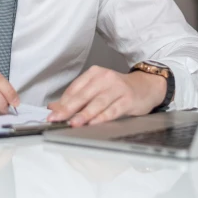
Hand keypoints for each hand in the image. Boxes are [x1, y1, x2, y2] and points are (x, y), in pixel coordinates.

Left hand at [47, 66, 166, 126]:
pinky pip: (112, 109)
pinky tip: (93, 123)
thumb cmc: (118, 89)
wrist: (145, 86)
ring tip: (73, 123)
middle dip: (68, 109)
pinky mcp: (128, 99)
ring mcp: (117, 88)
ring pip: (97, 103)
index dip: (62, 102)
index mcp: (94, 73)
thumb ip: (77, 97)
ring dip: (84, 114)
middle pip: (83, 95)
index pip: (74, 89)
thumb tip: (54, 106)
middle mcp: (105, 78)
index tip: (52, 113)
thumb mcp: (97, 89)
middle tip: (56, 118)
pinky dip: (102, 117)